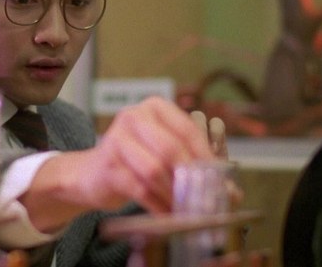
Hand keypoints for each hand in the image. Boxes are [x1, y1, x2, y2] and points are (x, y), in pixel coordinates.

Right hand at [19, 97, 227, 230]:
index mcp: (154, 108)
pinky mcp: (107, 166)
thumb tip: (231, 190)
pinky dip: (158, 205)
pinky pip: (139, 189)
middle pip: (170, 149)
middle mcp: (133, 117)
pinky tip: (167, 214)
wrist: (91, 174)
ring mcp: (116, 140)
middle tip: (207, 201)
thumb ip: (193, 163)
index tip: (222, 183)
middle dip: (192, 179)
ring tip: (187, 210)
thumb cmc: (134, 161)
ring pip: (154, 170)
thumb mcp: (163, 151)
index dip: (207, 158)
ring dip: (174, 195)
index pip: (187, 130)